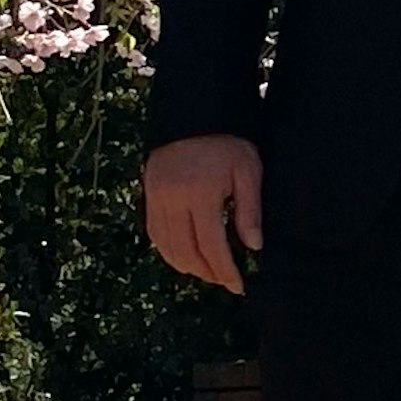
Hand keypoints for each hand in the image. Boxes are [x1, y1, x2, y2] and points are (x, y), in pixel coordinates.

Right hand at [143, 132, 262, 289]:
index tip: (238, 286)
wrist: (193, 114)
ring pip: (167, 247)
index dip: (225, 271)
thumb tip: (253, 247)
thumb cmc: (227, 142)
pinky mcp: (148, 195)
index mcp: (200, 194)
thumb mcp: (248, 171)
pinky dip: (169, 251)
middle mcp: (172, 200)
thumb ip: (249, 210)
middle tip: (225, 281)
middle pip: (186, 252)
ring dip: (188, 266)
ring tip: (209, 272)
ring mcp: (156, 198)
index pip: (211, 246)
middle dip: (207, 273)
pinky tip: (186, 256)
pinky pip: (155, 234)